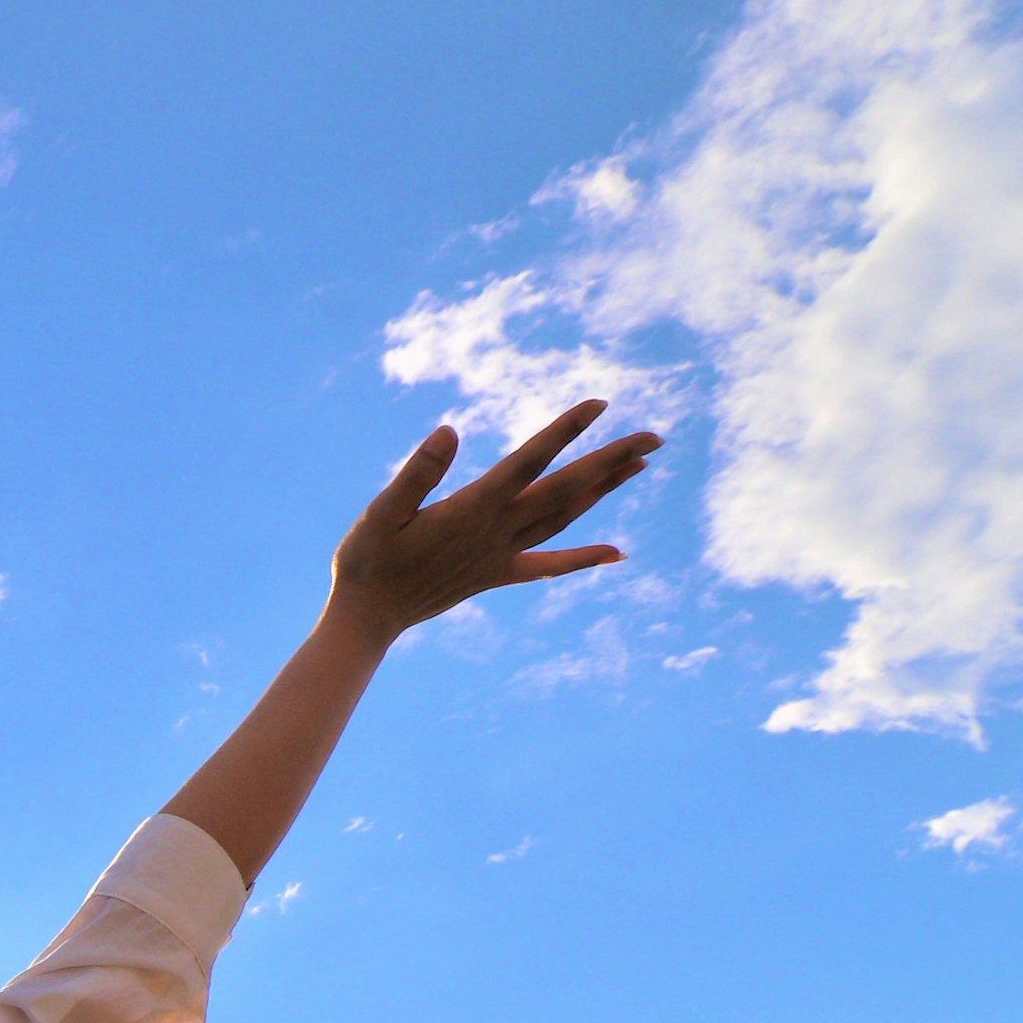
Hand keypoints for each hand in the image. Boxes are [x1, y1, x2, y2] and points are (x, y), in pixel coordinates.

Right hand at [328, 400, 659, 638]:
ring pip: (565, 518)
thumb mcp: (381, 512)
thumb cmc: (368, 560)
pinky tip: (617, 553)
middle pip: (565, 490)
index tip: (600, 405)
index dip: (564, 432)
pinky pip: (549, 565)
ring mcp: (501, 556)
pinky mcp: (497, 576)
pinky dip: (584, 558)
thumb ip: (417, 473)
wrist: (367, 617)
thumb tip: (450, 431)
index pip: (529, 462)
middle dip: (610, 461)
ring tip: (640, 465)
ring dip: (604, 490)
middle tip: (655, 437)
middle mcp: (497, 532)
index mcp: (472, 509)